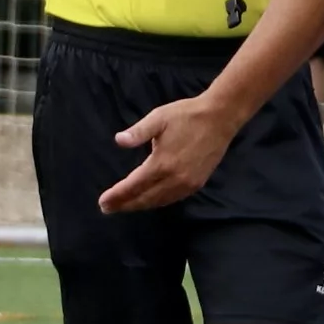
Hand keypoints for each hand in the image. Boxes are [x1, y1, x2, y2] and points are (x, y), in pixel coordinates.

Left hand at [101, 93, 239, 214]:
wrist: (220, 118)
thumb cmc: (186, 115)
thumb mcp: (158, 118)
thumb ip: (138, 132)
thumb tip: (119, 141)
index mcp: (162, 163)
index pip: (134, 186)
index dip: (117, 195)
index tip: (103, 202)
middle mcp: (174, 179)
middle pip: (145, 198)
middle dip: (125, 204)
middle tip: (107, 208)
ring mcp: (187, 184)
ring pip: (159, 201)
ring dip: (140, 205)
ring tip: (124, 206)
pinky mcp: (197, 184)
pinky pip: (172, 199)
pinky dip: (157, 202)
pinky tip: (149, 200)